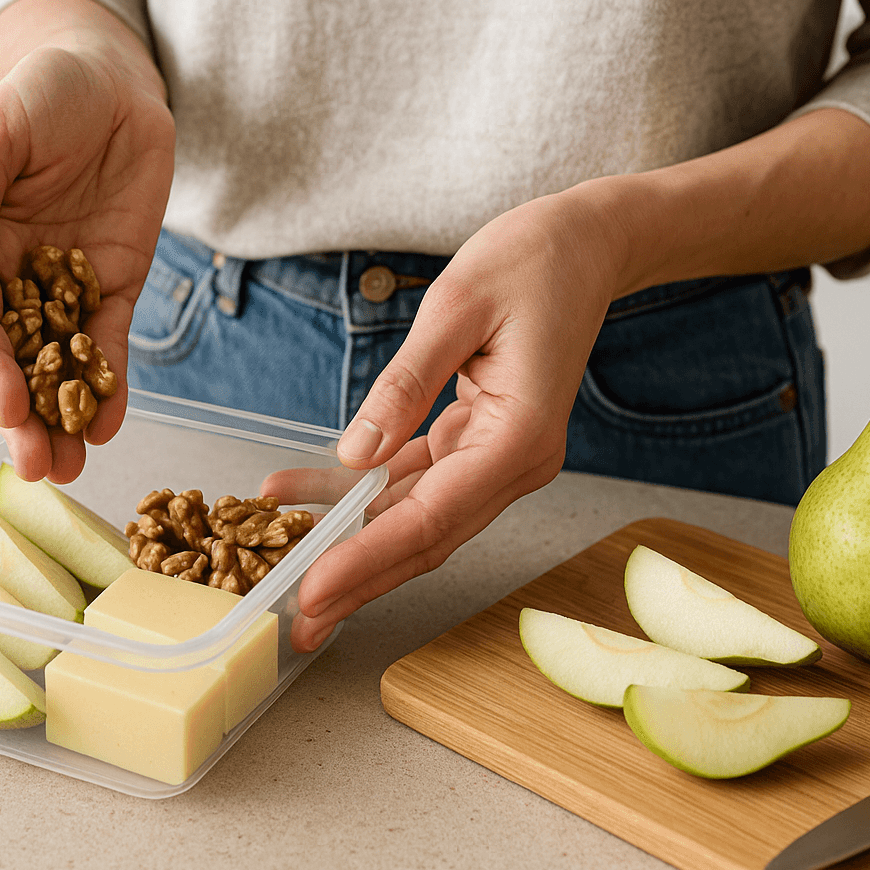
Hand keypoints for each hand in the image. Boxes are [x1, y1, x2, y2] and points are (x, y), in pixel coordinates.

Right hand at [0, 30, 173, 482]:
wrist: (113, 77)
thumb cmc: (42, 93)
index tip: (7, 409)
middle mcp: (16, 277)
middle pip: (16, 360)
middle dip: (26, 417)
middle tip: (41, 467)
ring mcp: (69, 285)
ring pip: (63, 364)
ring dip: (67, 418)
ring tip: (75, 466)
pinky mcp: (117, 283)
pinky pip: (111, 342)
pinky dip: (113, 385)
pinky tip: (113, 424)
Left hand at [281, 189, 628, 651]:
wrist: (584, 246)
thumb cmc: (532, 263)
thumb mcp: (457, 307)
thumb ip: (404, 384)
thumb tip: (356, 453)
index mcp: (519, 439)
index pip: (430, 518)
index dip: (366, 559)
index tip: (312, 589)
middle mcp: (514, 464)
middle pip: (425, 539)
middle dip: (358, 581)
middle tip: (297, 623)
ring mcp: (498, 459)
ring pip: (417, 520)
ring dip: (352, 543)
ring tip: (284, 568)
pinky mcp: (479, 443)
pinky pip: (415, 482)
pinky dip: (363, 494)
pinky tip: (306, 495)